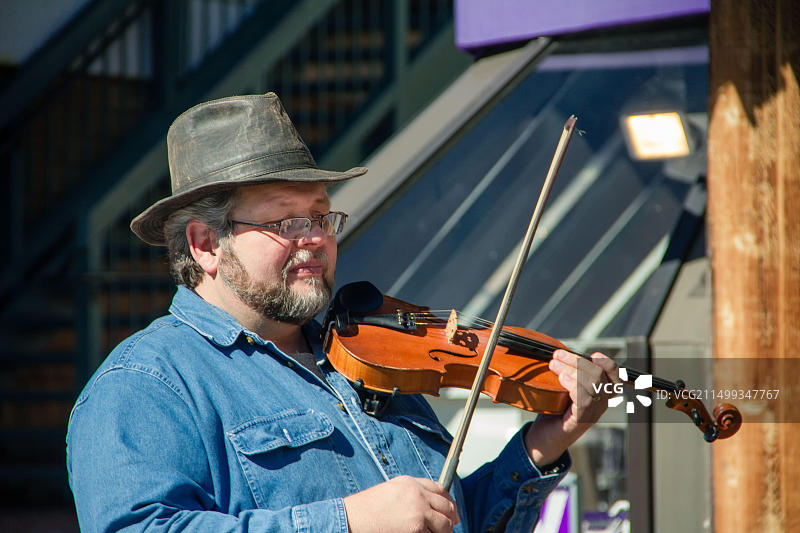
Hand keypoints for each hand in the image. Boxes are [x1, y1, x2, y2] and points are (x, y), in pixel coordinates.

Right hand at [343, 475, 459, 532]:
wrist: (352, 519)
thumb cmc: (366, 510)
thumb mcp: (390, 492)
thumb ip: (410, 494)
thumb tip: (428, 505)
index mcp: (410, 483)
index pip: (440, 489)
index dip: (448, 501)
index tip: (451, 510)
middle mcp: (417, 494)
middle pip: (446, 506)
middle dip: (450, 518)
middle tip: (450, 526)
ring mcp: (419, 511)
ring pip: (445, 524)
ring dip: (443, 531)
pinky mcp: (417, 528)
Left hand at [524, 350, 619, 466]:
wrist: (543, 440)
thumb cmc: (552, 411)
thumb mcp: (561, 389)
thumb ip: (567, 374)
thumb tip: (560, 354)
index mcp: (600, 394)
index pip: (614, 376)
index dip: (607, 363)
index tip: (593, 354)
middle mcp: (600, 404)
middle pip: (599, 376)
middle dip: (577, 361)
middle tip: (557, 355)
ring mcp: (592, 414)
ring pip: (593, 385)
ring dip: (572, 369)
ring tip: (553, 365)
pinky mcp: (580, 421)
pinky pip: (585, 400)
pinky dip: (573, 385)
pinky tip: (561, 379)